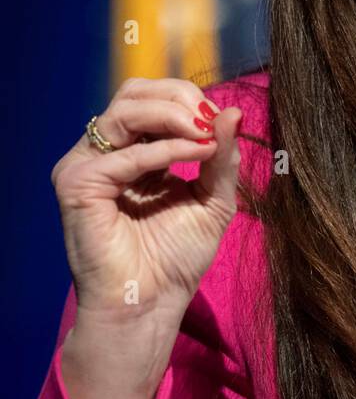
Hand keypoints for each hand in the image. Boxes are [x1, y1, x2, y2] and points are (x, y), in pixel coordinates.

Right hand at [51, 78, 241, 342]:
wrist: (150, 305)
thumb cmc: (176, 260)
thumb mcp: (213, 200)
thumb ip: (223, 156)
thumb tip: (234, 110)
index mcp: (133, 151)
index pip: (153, 99)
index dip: (189, 100)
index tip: (222, 120)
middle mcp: (105, 153)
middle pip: (134, 93)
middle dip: (180, 98)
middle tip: (211, 121)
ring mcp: (86, 166)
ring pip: (124, 111)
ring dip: (173, 117)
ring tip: (204, 136)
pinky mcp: (77, 185)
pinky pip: (122, 155)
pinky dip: (163, 150)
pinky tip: (193, 154)